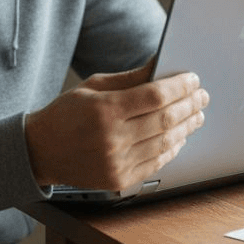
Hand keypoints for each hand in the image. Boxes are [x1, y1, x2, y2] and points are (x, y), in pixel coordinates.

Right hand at [24, 60, 209, 190]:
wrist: (41, 151)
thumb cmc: (67, 114)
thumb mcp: (93, 86)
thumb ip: (130, 78)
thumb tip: (160, 63)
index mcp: (104, 110)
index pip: (155, 96)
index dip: (180, 87)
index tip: (193, 80)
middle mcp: (111, 138)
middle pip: (164, 120)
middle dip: (189, 106)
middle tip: (202, 97)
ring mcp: (116, 162)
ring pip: (164, 142)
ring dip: (186, 127)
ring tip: (196, 115)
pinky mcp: (118, 179)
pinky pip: (156, 163)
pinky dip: (171, 148)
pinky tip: (179, 137)